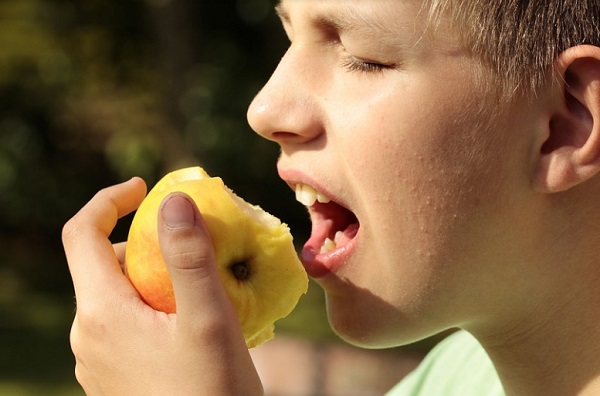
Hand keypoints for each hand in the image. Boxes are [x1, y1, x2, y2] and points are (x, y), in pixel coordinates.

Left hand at [62, 178, 262, 394]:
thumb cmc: (212, 391)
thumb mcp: (208, 321)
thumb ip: (189, 257)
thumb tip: (174, 199)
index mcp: (101, 313)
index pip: (82, 234)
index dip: (108, 200)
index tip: (145, 189)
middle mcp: (88, 336)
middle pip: (102, 264)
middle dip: (141, 241)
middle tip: (189, 241)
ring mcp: (97, 361)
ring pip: (115, 295)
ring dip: (149, 275)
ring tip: (196, 284)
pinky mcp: (114, 377)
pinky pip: (123, 324)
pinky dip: (150, 305)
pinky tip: (189, 321)